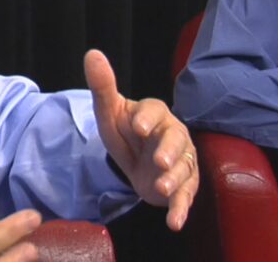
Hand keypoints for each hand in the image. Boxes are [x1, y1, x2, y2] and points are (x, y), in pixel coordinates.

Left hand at [84, 49, 198, 230]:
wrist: (139, 160)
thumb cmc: (126, 132)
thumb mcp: (110, 112)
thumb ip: (103, 85)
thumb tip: (92, 54)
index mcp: (155, 113)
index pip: (154, 110)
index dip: (147, 118)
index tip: (137, 126)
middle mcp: (173, 135)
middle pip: (176, 140)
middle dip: (169, 151)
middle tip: (159, 161)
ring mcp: (182, 161)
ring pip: (184, 169)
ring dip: (175, 180)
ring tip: (162, 189)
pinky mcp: (183, 185)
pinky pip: (186, 195)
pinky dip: (181, 209)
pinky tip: (174, 223)